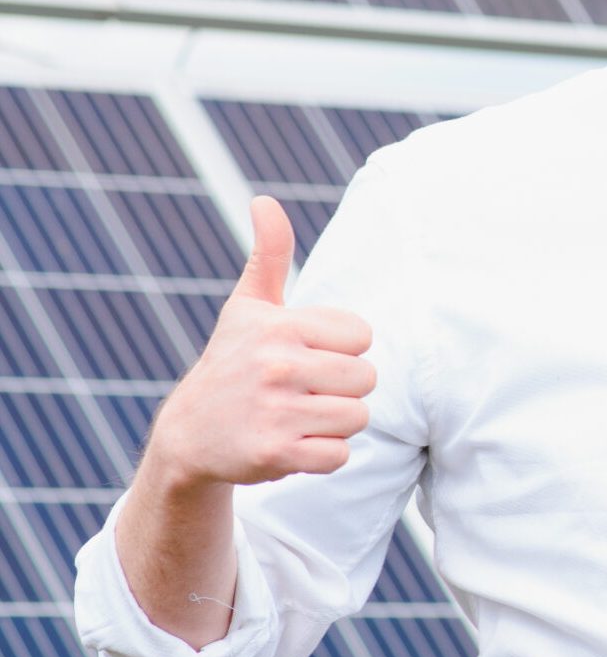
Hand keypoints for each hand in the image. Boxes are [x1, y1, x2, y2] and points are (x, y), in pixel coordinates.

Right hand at [146, 196, 376, 488]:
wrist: (188, 435)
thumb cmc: (232, 362)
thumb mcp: (247, 307)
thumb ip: (268, 256)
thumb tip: (265, 200)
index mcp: (279, 326)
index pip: (362, 336)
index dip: (341, 349)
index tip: (305, 356)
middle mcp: (277, 365)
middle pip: (367, 378)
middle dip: (342, 388)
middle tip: (302, 391)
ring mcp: (276, 411)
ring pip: (358, 417)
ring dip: (334, 423)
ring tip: (297, 416)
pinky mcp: (276, 453)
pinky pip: (340, 455)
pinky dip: (323, 456)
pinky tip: (291, 444)